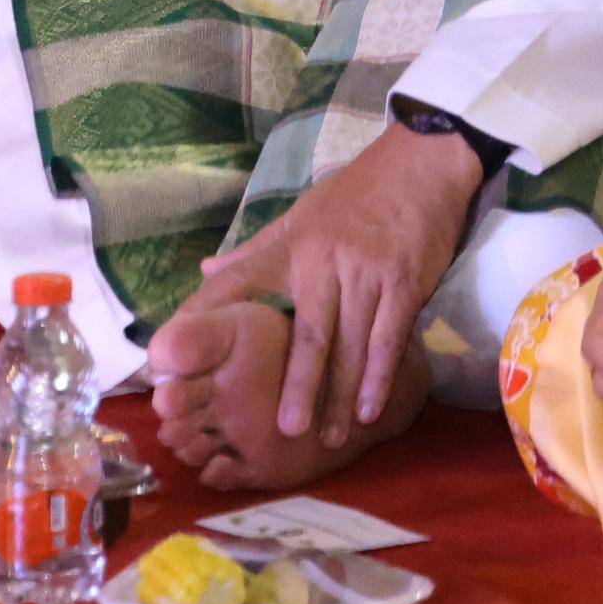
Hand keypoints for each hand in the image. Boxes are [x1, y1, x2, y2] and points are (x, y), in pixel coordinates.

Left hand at [189, 121, 481, 437]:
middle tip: (286, 430)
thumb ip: (256, 250)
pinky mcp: (403, 284)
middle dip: (298, 385)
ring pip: (351, 345)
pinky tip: (371, 410)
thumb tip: (206, 270)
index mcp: (292, 247)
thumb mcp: (300, 215)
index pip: (242, 283)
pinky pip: (389, 338)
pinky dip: (380, 377)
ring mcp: (366, 274)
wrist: (420, 165)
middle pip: (308, 335)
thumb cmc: (355, 194)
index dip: (210, 317)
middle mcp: (324, 263)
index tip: (183, 359)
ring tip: (332, 438)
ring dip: (342, 395)